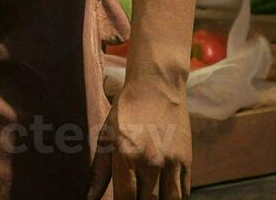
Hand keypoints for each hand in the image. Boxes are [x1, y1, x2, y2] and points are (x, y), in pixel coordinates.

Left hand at [91, 78, 191, 199]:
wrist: (156, 87)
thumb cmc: (125, 112)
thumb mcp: (106, 137)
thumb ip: (98, 172)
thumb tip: (88, 199)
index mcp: (126, 156)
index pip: (126, 198)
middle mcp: (150, 161)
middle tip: (134, 198)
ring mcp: (171, 162)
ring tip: (148, 198)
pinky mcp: (187, 161)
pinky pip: (184, 192)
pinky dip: (175, 199)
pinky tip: (164, 196)